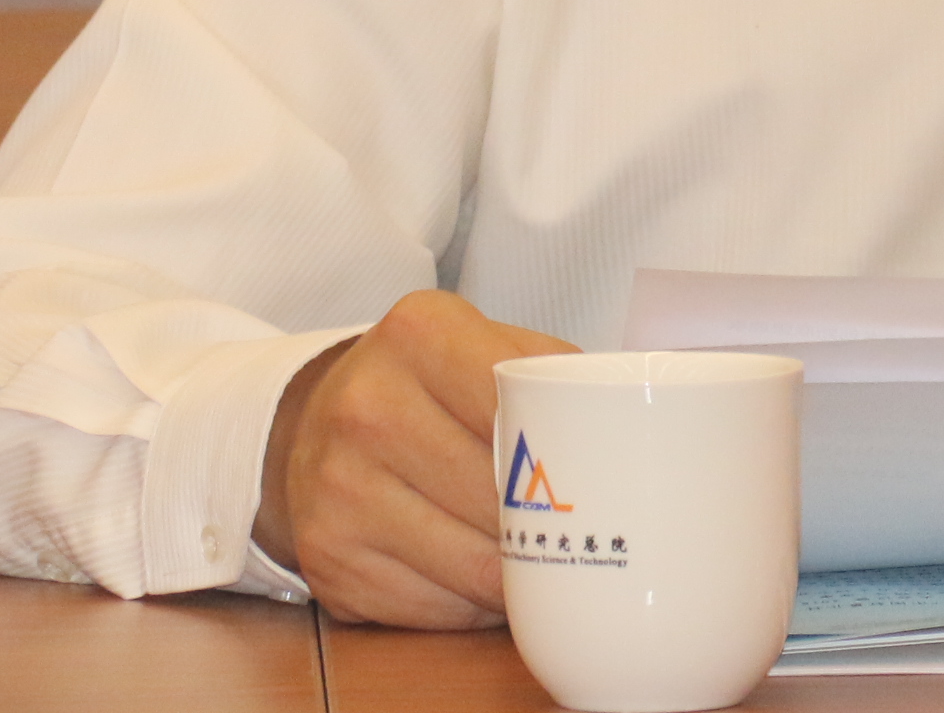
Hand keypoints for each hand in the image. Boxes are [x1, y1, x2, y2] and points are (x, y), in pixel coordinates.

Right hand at [254, 290, 577, 626]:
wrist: (306, 426)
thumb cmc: (422, 387)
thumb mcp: (477, 342)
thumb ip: (548, 371)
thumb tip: (637, 423)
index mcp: (419, 336)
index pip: (521, 405)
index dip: (568, 454)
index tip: (604, 478)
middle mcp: (366, 406)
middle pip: (502, 496)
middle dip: (555, 525)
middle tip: (594, 535)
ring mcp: (338, 487)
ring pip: (476, 565)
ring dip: (524, 576)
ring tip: (551, 563)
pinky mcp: (328, 557)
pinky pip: (437, 607)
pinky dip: (475, 605)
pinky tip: (487, 583)